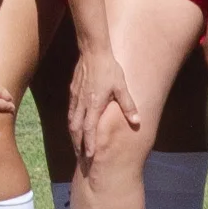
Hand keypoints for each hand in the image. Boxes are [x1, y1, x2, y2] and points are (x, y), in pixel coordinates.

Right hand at [66, 45, 140, 159]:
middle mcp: (82, 104)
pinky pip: (70, 111)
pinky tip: (74, 125)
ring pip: (71, 121)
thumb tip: (137, 121)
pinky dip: (71, 122)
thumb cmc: (109, 69)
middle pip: (76, 129)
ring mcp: (75, 98)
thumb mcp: (121, 87)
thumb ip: (128, 105)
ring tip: (76, 145)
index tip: (89, 156)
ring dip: (73, 135)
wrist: (93, 51)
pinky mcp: (73, 92)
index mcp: (94, 105)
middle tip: (80, 157)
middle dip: (78, 144)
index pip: (89, 129)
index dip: (88, 144)